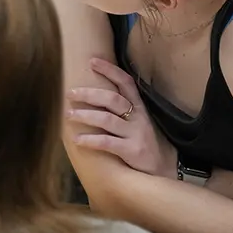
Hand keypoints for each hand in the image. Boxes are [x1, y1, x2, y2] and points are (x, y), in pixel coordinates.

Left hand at [68, 58, 174, 176]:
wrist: (164, 171)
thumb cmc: (145, 144)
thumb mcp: (139, 123)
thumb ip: (123, 110)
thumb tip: (95, 95)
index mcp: (140, 109)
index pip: (126, 83)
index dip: (110, 70)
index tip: (92, 61)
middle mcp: (138, 119)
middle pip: (112, 99)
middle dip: (89, 94)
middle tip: (70, 93)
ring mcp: (136, 134)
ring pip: (107, 119)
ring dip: (85, 116)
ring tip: (68, 115)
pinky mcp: (132, 151)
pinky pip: (107, 142)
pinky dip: (90, 140)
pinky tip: (77, 140)